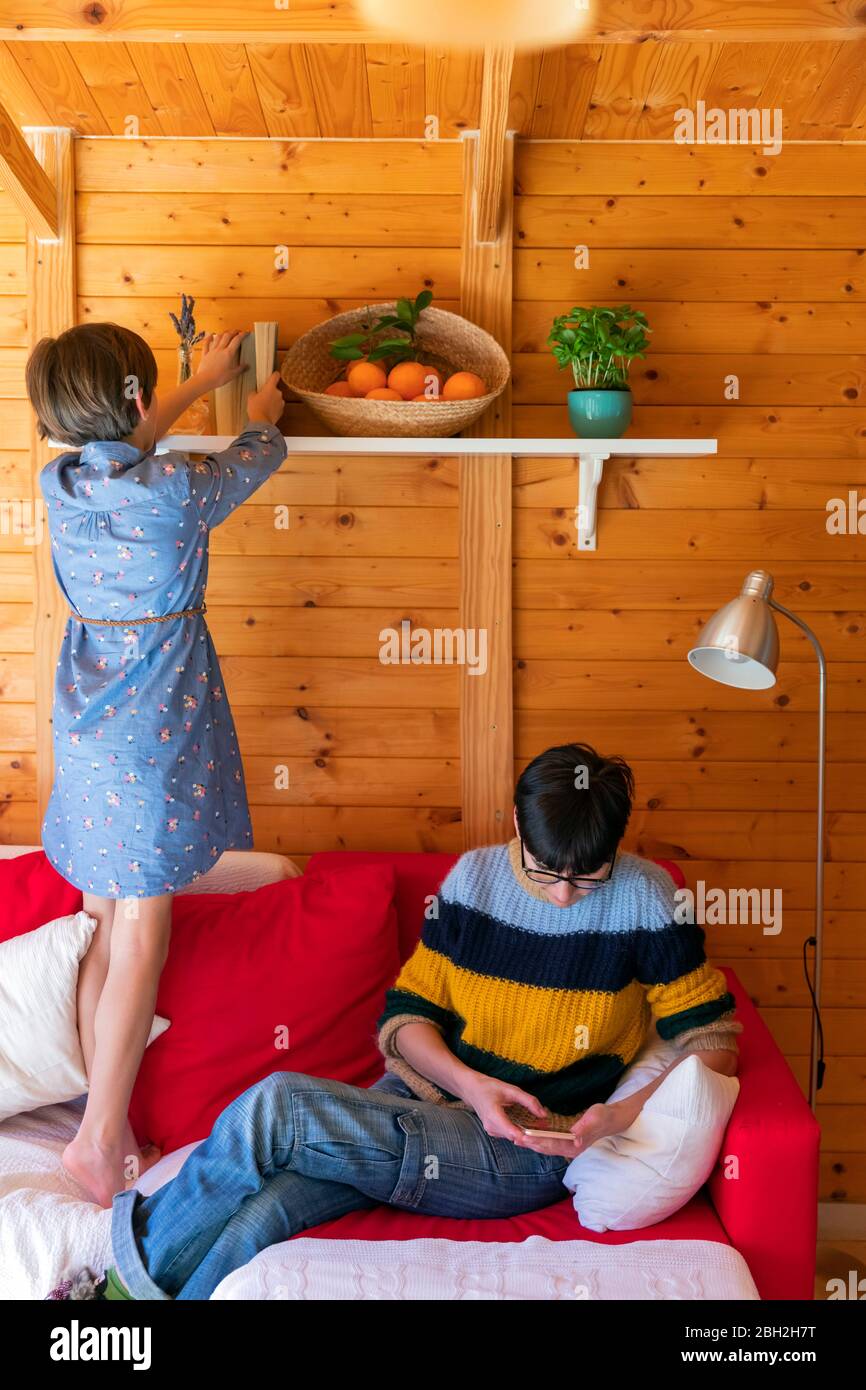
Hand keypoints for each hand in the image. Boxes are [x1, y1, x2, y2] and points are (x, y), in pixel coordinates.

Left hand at [195, 331, 248, 390]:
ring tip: (226, 332)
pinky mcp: (206, 354)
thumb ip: (240, 369)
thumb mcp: (232, 374)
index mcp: (228, 354)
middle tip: (237, 331)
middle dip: (233, 331)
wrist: (205, 380)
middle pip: (227, 336)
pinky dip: (208, 338)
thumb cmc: (219, 378)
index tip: (245, 333)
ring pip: (218, 337)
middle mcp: (220, 349)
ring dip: (223, 333)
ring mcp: (212, 350)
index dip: (242, 335)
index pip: (237, 340)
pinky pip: (206, 344)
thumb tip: (247, 366)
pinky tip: (210, 336)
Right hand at [247, 370, 284, 425]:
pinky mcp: (281, 411)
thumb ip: (254, 392)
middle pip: (275, 389)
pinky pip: (278, 406)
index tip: (274, 375)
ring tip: (264, 406)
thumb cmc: (256, 408)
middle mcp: (278, 393)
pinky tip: (267, 411)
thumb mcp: (251, 397)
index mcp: (270, 387)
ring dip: (272, 400)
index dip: (274, 375)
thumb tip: (255, 393)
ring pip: (277, 398)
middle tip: (262, 397)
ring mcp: (281, 403)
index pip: (275, 376)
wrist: (261, 422)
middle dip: (270, 392)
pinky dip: (274, 408)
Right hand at [458, 1072, 549, 1143]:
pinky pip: (509, 1134)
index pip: (513, 1133)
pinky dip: (519, 1130)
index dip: (528, 1136)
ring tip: (539, 1124)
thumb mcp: (511, 1089)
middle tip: (546, 1126)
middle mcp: (492, 1127)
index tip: (542, 1133)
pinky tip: (527, 1123)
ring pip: (513, 1137)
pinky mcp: (493, 1131)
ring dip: (526, 1132)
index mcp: (494, 1116)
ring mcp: (491, 1131)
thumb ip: (529, 1101)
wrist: (472, 1089)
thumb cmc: (489, 1087)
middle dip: (531, 1133)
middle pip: (515, 1136)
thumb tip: (544, 1114)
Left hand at [513, 1095, 642, 1158]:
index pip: (553, 1144)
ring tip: (517, 1138)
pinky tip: (530, 1135)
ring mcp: (569, 1147)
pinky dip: (539, 1140)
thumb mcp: (594, 1119)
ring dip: (532, 1144)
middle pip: (547, 1148)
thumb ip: (584, 1129)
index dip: (538, 1141)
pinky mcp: (567, 1142)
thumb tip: (575, 1138)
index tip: (525, 1137)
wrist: (611, 1119)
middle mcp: (571, 1149)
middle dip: (531, 1144)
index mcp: (576, 1145)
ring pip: (547, 1147)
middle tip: (514, 1138)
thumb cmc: (602, 1117)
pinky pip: (550, 1143)